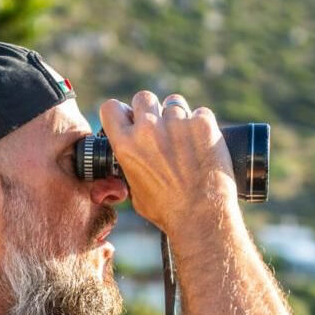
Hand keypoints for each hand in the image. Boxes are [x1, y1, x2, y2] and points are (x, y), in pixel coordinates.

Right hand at [98, 91, 236, 233]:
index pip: (111, 107)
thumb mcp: (135, 192)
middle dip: (151, 109)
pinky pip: (200, 113)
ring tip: (186, 141)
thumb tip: (133, 159)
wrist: (201, 217)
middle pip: (143, 97)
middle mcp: (148, 129)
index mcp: (126, 145)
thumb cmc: (167, 211)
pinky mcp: (202, 124)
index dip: (121, 111)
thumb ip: (131, 167)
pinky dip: (202, 125)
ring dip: (178, 117)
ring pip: (174, 102)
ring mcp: (176, 123)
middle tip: (161, 128)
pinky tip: (204, 144)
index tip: (130, 118)